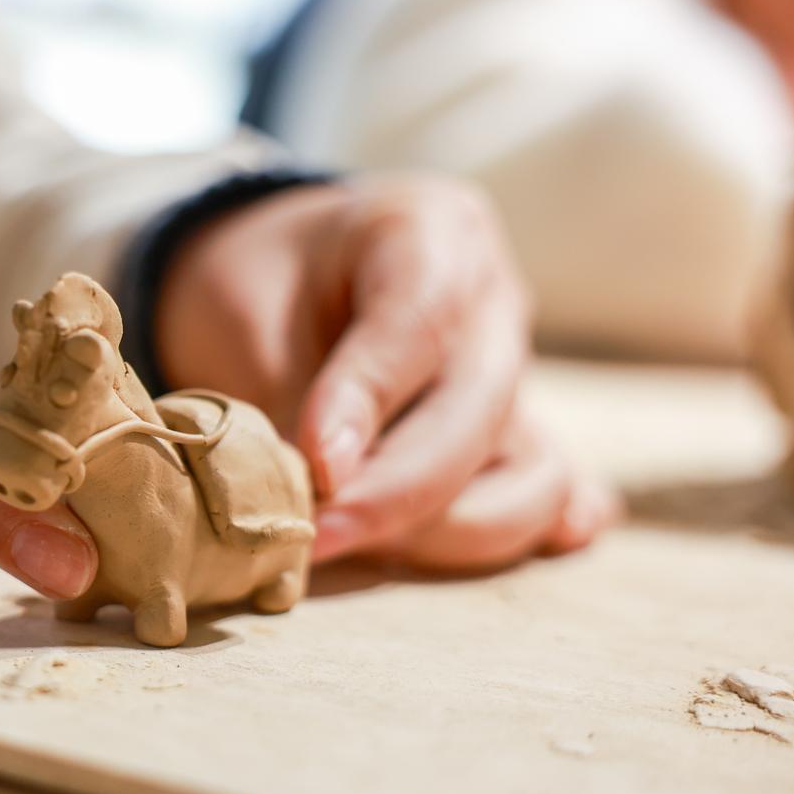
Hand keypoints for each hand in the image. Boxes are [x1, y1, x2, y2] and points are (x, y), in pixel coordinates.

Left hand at [156, 175, 616, 568]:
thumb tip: (312, 500)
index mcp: (431, 232)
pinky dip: (518, 535)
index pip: (418, 321)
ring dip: (443, 529)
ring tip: (349, 544)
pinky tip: (489, 560)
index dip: (367, 402)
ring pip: (530, 471)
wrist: (280, 282)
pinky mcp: (517, 440)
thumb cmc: (260, 286)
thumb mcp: (249, 315)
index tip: (316, 465)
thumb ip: (287, 396)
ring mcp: (516, 376)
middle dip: (397, 490)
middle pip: (479, 408)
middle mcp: (493, 303)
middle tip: (312, 535)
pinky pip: (545, 497)